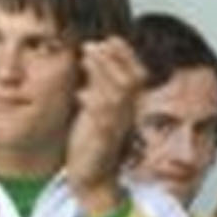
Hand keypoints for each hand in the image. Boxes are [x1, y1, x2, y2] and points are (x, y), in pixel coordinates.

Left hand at [61, 36, 150, 213]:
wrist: (93, 177)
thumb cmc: (92, 140)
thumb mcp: (98, 107)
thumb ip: (98, 83)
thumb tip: (91, 53)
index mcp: (127, 106)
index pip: (136, 73)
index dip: (125, 54)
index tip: (110, 38)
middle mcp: (126, 115)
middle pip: (130, 80)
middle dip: (113, 58)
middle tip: (94, 44)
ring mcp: (115, 127)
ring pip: (117, 95)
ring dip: (102, 72)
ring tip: (86, 57)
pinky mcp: (100, 140)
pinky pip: (101, 119)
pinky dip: (92, 103)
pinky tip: (80, 94)